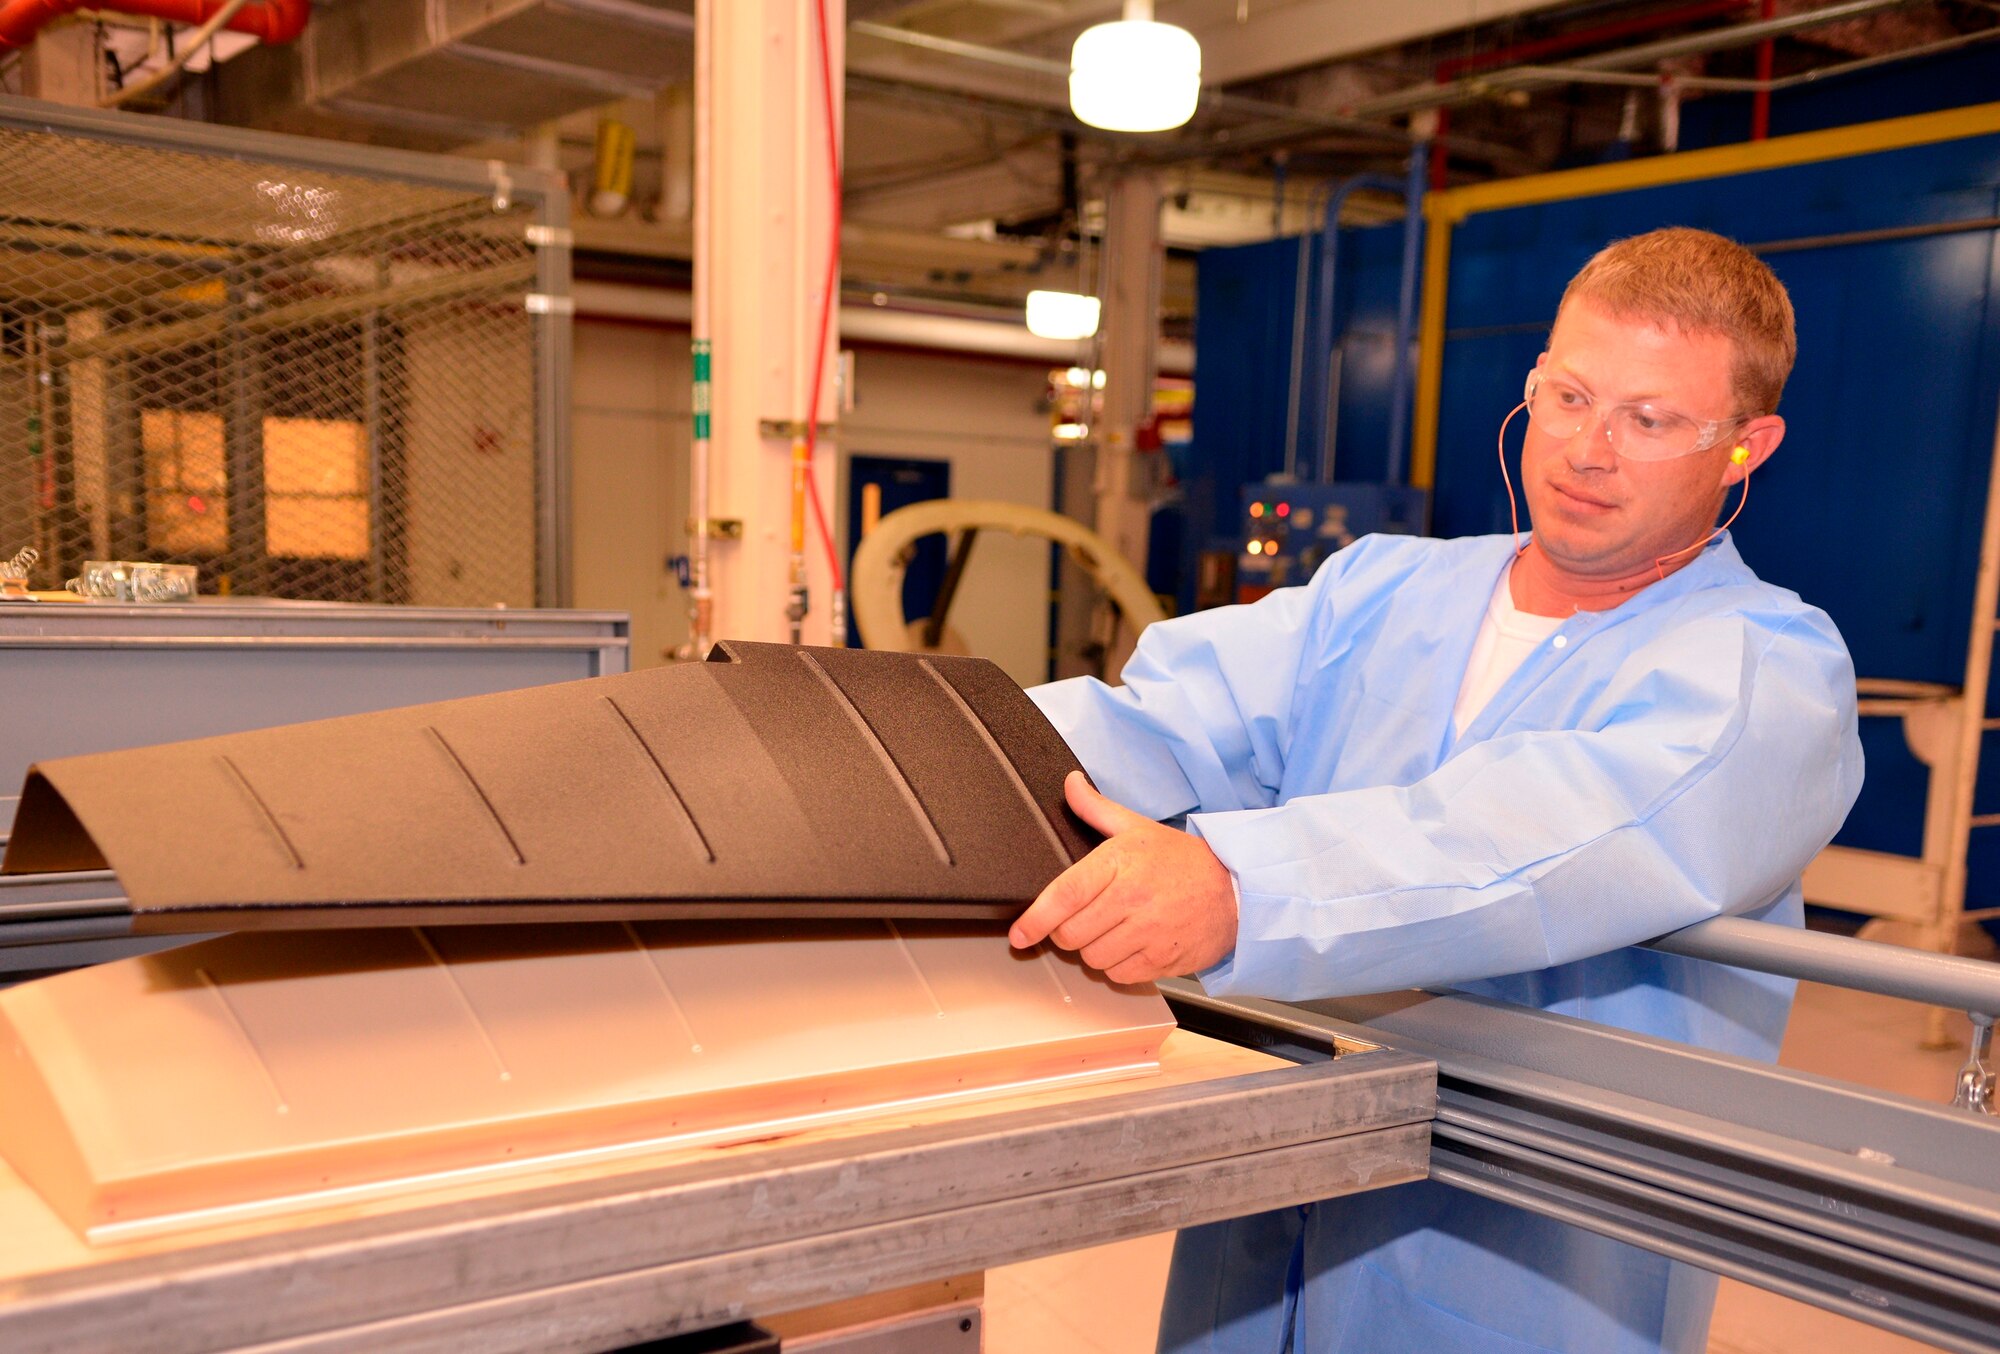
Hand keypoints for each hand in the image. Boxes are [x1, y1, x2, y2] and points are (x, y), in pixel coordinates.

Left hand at [1008, 771, 1237, 983]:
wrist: (1236, 890)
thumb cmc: (1184, 860)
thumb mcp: (1138, 827)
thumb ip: (1097, 809)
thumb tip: (1070, 783)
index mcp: (1120, 863)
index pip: (1066, 894)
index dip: (1036, 918)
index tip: (1019, 933)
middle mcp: (1133, 899)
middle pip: (1071, 934)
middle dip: (1066, 931)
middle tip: (1083, 919)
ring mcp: (1148, 933)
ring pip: (1091, 958)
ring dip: (1092, 949)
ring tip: (1111, 929)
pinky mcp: (1162, 961)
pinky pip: (1118, 975)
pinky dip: (1116, 966)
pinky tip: (1129, 946)